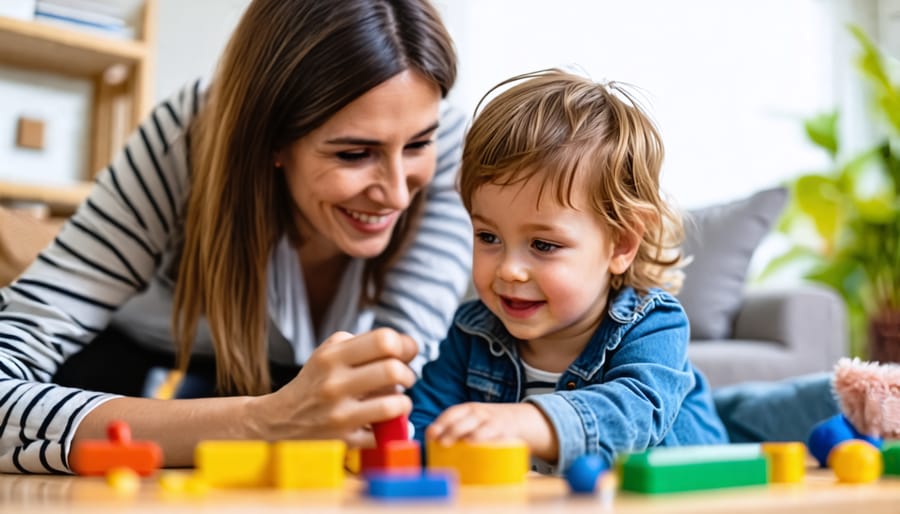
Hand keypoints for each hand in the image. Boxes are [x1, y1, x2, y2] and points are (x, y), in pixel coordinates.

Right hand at [251, 328, 417, 447]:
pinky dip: (392, 428)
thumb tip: (408, 346)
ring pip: (393, 405)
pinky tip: (385, 421)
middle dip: (408, 375)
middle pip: (393, 371)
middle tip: (404, 379)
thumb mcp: (329, 351)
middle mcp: (334, 384)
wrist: (280, 420)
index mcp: (332, 357)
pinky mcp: (344, 441)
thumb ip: (364, 343)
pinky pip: (384, 433)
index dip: (404, 346)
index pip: (384, 340)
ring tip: (398, 400)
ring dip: (404, 402)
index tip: (405, 354)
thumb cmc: (316, 381)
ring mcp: (339, 415)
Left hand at [426, 402, 558, 461]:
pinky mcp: (507, 435)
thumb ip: (454, 426)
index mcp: (469, 409)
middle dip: (454, 431)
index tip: (431, 434)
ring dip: (474, 437)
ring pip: (483, 429)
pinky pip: (500, 439)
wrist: (519, 419)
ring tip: (466, 444)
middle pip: (465, 421)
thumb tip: (430, 439)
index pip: (452, 413)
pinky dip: (493, 444)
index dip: (441, 423)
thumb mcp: (471, 418)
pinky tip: (486, 450)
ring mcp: (494, 424)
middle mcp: (481, 414)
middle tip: (443, 443)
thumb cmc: (487, 423)